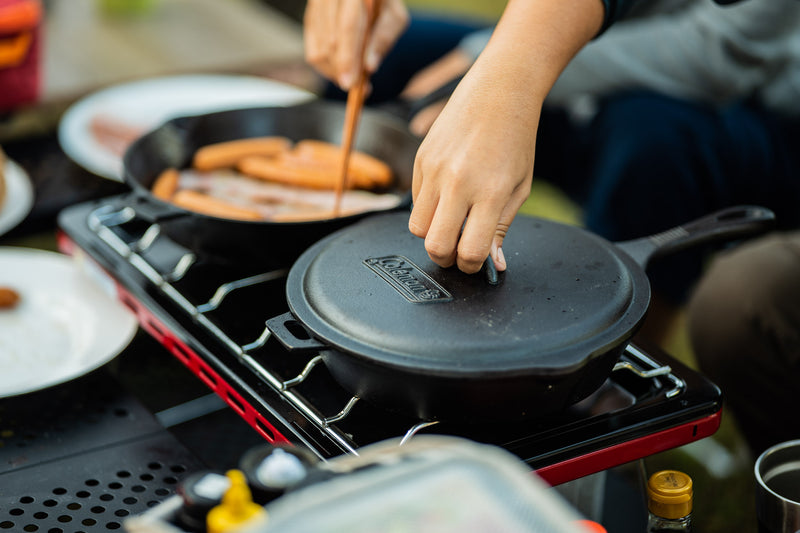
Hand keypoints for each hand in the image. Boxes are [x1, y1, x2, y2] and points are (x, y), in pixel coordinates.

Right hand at [303, 0, 409, 89]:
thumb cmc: (383, 4)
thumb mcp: (394, 18)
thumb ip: (383, 39)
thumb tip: (369, 67)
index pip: (348, 28)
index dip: (348, 58)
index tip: (350, 84)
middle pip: (329, 42)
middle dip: (342, 70)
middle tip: (356, 86)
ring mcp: (317, 4)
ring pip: (318, 50)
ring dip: (335, 71)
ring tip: (353, 75)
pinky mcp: (310, 16)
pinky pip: (312, 50)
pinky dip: (327, 65)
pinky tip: (342, 67)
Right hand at [407, 0, 602, 274]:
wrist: (499, 90)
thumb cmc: (515, 139)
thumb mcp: (519, 187)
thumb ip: (501, 228)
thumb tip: (494, 264)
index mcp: (491, 192)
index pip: (469, 251)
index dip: (471, 266)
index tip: (475, 262)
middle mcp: (458, 182)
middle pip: (435, 246)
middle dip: (446, 258)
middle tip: (458, 251)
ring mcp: (435, 170)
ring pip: (417, 228)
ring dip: (433, 233)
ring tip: (451, 222)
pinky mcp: (421, 158)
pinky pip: (415, 201)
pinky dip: (429, 207)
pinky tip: (448, 192)